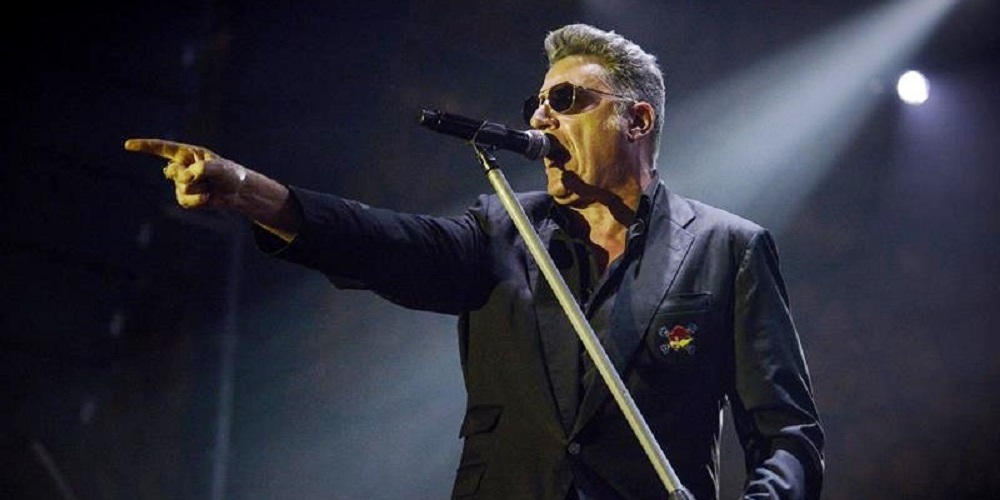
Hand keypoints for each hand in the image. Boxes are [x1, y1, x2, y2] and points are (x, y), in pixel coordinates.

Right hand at [124, 138, 247, 209]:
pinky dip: (198, 201)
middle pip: (174, 172)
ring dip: (200, 190)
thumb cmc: (230, 174)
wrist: (238, 192)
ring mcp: (181, 183)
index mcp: (188, 154)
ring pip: (182, 188)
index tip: (128, 145)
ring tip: (211, 187)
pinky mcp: (184, 197)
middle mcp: (182, 167)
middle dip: (190, 176)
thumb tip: (186, 178)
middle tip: (207, 177)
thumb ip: (202, 169)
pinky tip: (207, 198)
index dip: (145, 147)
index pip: (162, 148)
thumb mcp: (221, 167)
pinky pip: (184, 201)